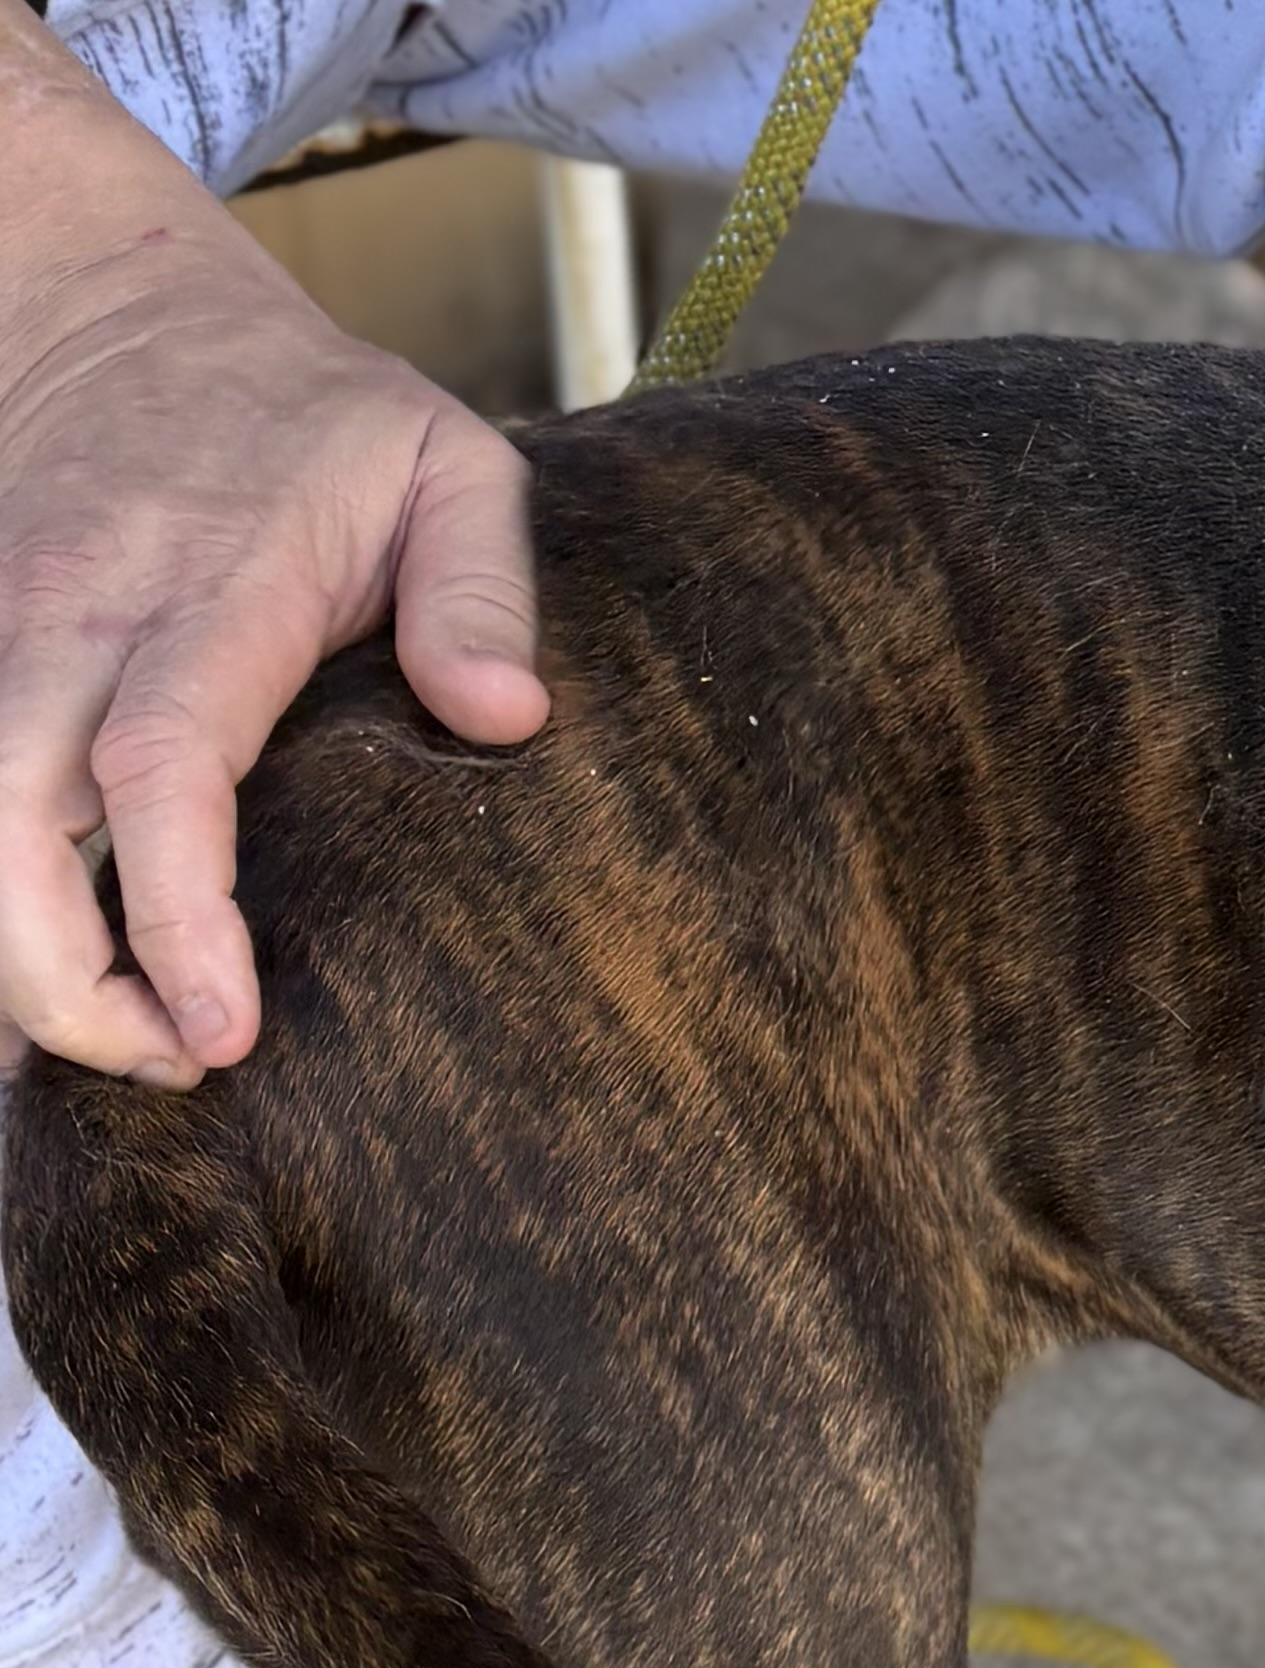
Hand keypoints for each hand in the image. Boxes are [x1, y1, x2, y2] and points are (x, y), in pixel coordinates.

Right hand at [0, 22, 547, 1082]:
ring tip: (106, 1057)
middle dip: (57, 978)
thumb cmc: (310, 412)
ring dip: (10, 959)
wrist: (105, 291)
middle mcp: (74, 623)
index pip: (164, 768)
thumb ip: (482, 588)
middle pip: (10, 822)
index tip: (222, 1031)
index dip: (178, 913)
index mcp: (208, 592)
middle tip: (164, 1073)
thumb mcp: (442, 460)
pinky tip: (44, 1001)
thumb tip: (507, 717)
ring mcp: (1, 640)